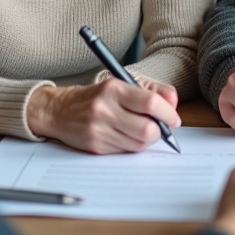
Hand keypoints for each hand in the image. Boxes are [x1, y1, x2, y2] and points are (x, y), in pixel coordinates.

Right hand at [26, 77, 179, 153]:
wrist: (59, 111)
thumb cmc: (97, 96)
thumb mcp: (124, 83)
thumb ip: (153, 90)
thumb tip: (174, 103)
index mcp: (114, 89)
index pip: (150, 103)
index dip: (168, 113)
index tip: (174, 119)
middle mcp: (105, 109)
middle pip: (147, 129)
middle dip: (159, 131)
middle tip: (159, 127)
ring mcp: (99, 130)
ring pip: (139, 144)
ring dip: (146, 140)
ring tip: (140, 129)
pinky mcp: (96, 146)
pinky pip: (126, 151)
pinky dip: (132, 146)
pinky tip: (125, 135)